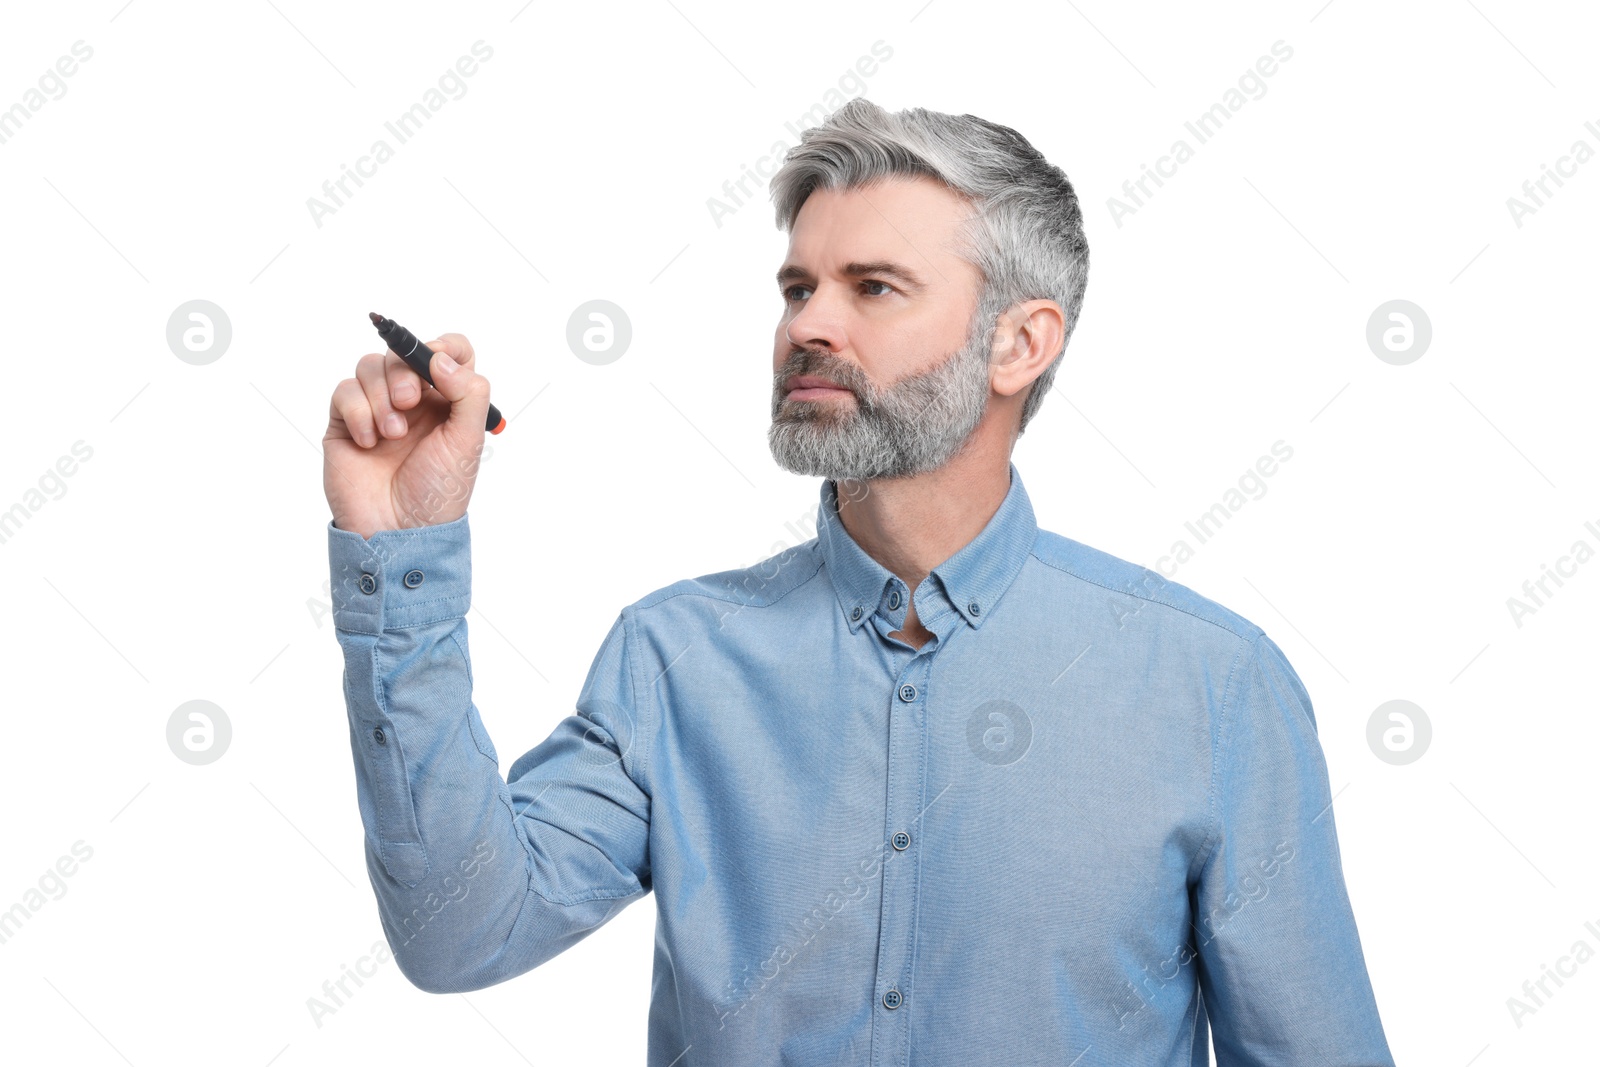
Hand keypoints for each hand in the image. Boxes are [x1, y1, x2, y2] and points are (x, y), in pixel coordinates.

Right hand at [322, 333, 491, 539]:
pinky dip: (357, 413)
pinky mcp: (345, 423)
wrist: (398, 530)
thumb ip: (469, 393)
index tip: (435, 363)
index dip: (442, 347)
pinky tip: (369, 443)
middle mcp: (413, 401)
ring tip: (391, 435)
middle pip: (402, 353)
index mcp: (448, 401)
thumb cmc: (438, 492)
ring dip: (379, 396)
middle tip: (408, 403)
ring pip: (369, 366)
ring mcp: (377, 409)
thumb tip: (440, 357)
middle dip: (403, 373)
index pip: (449, 351)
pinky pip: (344, 391)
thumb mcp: (468, 441)